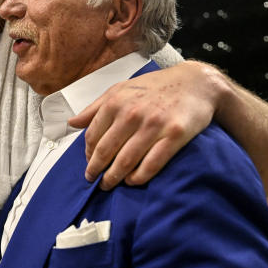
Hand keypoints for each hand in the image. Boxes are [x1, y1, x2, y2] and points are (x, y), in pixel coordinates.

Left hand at [70, 61, 220, 189]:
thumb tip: (72, 122)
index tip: (89, 162)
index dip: (88, 153)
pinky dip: (139, 177)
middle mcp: (132, 113)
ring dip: (114, 177)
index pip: (93, 135)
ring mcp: (154, 125)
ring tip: (109, 184)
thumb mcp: (121, 89)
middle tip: (93, 180)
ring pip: (126, 160)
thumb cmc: (155, 87)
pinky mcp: (174, 136)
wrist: (195, 83)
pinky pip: (152, 164)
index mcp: (116, 102)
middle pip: (106, 151)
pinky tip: (133, 181)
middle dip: (97, 169)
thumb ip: (95, 107)